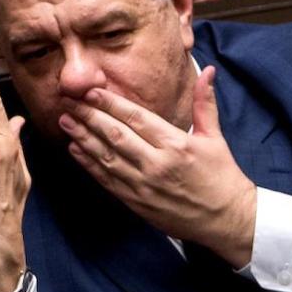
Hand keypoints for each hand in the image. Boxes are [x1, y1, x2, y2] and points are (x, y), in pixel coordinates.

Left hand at [58, 66, 255, 267]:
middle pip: (115, 135)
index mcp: (176, 144)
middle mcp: (157, 164)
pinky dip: (89, 165)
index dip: (111, 104)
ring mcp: (144, 185)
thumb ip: (204, 103)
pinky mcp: (137, 203)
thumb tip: (209, 71)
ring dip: (83, 138)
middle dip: (89, 117)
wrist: (226, 219)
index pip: (136, 118)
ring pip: (106, 158)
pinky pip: (107, 181)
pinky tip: (75, 150)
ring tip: (65, 122)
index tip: (90, 92)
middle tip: (68, 102)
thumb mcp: (215, 137)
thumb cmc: (222, 176)